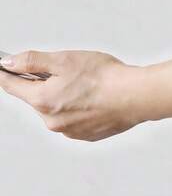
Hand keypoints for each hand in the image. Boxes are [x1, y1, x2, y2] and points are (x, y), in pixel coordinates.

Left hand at [0, 49, 144, 140]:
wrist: (135, 96)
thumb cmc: (105, 78)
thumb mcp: (64, 60)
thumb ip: (32, 61)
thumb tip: (10, 63)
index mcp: (43, 101)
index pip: (11, 86)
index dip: (5, 73)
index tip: (3, 67)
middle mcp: (52, 121)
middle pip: (36, 99)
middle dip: (44, 85)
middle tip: (66, 72)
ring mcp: (70, 131)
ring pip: (56, 110)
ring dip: (63, 98)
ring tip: (86, 86)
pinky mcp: (86, 135)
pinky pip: (73, 120)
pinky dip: (78, 109)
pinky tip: (94, 98)